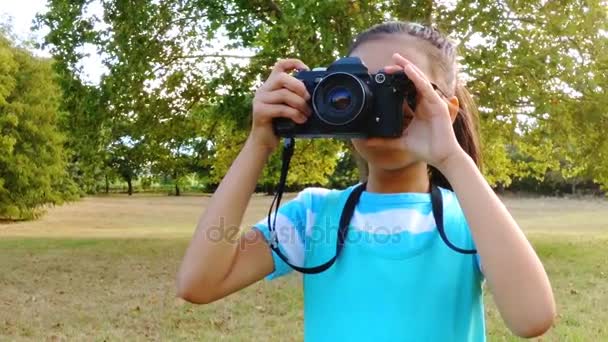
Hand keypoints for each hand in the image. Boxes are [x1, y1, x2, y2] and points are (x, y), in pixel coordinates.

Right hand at [249, 58, 311, 151]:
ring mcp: (260, 100)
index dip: (293, 63)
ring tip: (307, 114)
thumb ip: (295, 98)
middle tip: (308, 98)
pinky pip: (281, 108)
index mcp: (270, 86)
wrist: (264, 142)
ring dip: (300, 104)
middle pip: (282, 78)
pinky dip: (294, 114)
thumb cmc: (279, 124)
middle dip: (299, 86)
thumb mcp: (288, 107)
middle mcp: (263, 90)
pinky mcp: (260, 111)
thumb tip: (314, 94)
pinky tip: (301, 120)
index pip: (280, 66)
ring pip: (283, 94)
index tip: (306, 69)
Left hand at [384, 53, 463, 168]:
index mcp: (419, 107)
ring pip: (420, 80)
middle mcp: (426, 102)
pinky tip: (409, 70)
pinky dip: (417, 78)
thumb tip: (367, 141)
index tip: (385, 73)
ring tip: (398, 59)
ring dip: (408, 68)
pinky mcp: (438, 105)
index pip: (408, 88)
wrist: (440, 157)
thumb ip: (384, 141)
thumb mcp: (400, 142)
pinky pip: (426, 88)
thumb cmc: (425, 149)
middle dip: (401, 69)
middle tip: (389, 61)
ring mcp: (432, 102)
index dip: (398, 79)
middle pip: (414, 80)